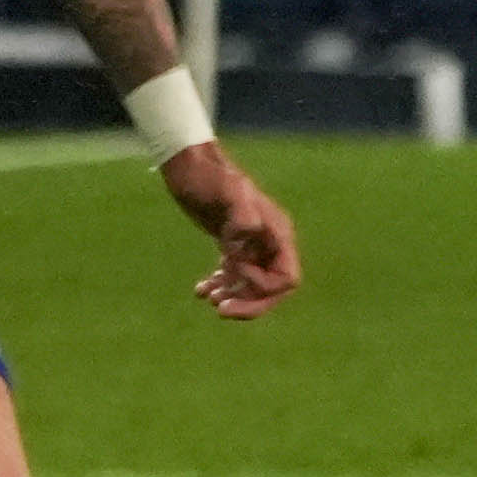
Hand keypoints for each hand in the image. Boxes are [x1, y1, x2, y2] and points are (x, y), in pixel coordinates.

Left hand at [162, 142, 300, 319]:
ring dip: (234, 297)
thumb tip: (247, 237)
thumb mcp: (227, 191)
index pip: (286, 278)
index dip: (263, 288)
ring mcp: (252, 245)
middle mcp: (269, 242)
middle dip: (249, 302)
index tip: (234, 274)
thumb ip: (242, 213)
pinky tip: (200, 290)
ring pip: (252, 286)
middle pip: (271, 289)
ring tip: (209, 298)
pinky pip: (235, 277)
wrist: (190, 167)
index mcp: (277, 233)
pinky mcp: (234, 246)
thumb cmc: (210, 177)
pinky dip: (220, 286)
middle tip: (220, 309)